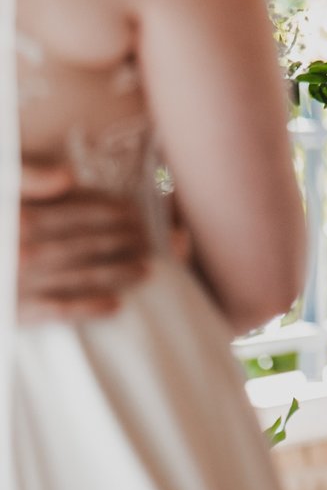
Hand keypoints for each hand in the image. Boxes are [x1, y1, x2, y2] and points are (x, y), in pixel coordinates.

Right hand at [17, 161, 150, 322]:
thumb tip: (69, 177)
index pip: (80, 214)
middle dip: (123, 241)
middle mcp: (24, 254)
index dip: (112, 212)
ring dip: (116, 273)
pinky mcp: (10, 312)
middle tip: (149, 240)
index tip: (135, 211)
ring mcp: (19, 285)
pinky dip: (87, 310)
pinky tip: (114, 307)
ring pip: (80, 277)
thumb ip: (26, 177)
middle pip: (88, 245)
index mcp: (20, 221)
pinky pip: (55, 312)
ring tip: (144, 269)